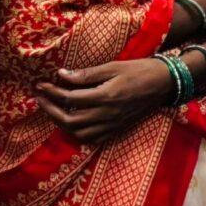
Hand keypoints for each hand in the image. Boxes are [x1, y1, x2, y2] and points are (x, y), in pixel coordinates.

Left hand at [36, 56, 174, 144]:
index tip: (41, 85)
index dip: (52, 92)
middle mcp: (107, 115)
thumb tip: (61, 75)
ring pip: (79, 134)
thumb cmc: (139, 70)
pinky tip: (72, 123)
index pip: (70, 99)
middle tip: (40, 99)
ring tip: (53, 111)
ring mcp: (112, 125)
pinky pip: (93, 139)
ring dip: (62, 124)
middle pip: (70, 121)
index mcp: (105, 96)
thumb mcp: (112, 66)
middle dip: (51, 111)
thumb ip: (86, 74)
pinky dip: (78, 134)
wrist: (164, 83)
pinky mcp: (117, 129)